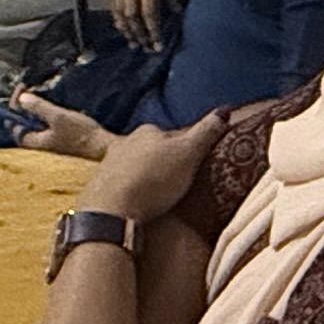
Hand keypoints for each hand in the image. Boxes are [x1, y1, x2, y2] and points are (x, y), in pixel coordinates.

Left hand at [13, 91, 115, 160]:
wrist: (100, 145)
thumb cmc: (80, 133)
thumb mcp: (58, 117)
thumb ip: (39, 108)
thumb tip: (22, 99)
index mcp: (37, 141)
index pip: (15, 126)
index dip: (13, 109)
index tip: (20, 91)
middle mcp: (41, 142)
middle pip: (22, 125)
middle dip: (21, 108)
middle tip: (25, 91)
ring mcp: (50, 140)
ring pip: (33, 124)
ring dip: (32, 109)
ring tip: (34, 94)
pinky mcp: (60, 136)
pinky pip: (44, 123)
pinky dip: (42, 113)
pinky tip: (48, 105)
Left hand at [77, 111, 221, 223]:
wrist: (110, 212)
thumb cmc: (153, 180)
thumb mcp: (188, 154)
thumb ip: (206, 132)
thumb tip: (224, 111)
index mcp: (147, 131)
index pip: (172, 136)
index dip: (185, 149)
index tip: (193, 164)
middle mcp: (124, 143)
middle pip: (151, 151)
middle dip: (162, 163)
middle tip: (177, 183)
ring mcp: (108, 165)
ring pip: (133, 168)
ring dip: (144, 178)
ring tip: (158, 197)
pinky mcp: (99, 188)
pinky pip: (120, 186)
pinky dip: (129, 192)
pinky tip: (136, 205)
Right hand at [105, 0, 185, 46]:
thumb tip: (175, 11)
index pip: (149, 10)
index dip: (153, 29)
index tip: (159, 43)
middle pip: (131, 12)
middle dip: (139, 33)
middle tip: (147, 48)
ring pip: (119, 6)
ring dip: (126, 26)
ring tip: (133, 41)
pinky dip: (118, 12)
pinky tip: (122, 22)